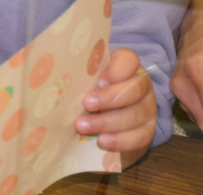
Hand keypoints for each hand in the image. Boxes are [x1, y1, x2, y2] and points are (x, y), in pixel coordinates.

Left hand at [75, 48, 155, 165]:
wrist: (107, 121)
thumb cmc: (90, 92)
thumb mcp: (86, 80)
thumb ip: (80, 76)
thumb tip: (55, 75)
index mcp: (126, 66)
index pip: (129, 60)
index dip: (116, 70)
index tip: (98, 80)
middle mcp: (140, 85)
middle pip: (134, 89)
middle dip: (109, 98)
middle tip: (86, 104)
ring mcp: (147, 109)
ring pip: (135, 115)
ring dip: (107, 122)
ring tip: (83, 126)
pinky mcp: (148, 132)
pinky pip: (139, 137)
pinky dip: (120, 140)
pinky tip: (102, 140)